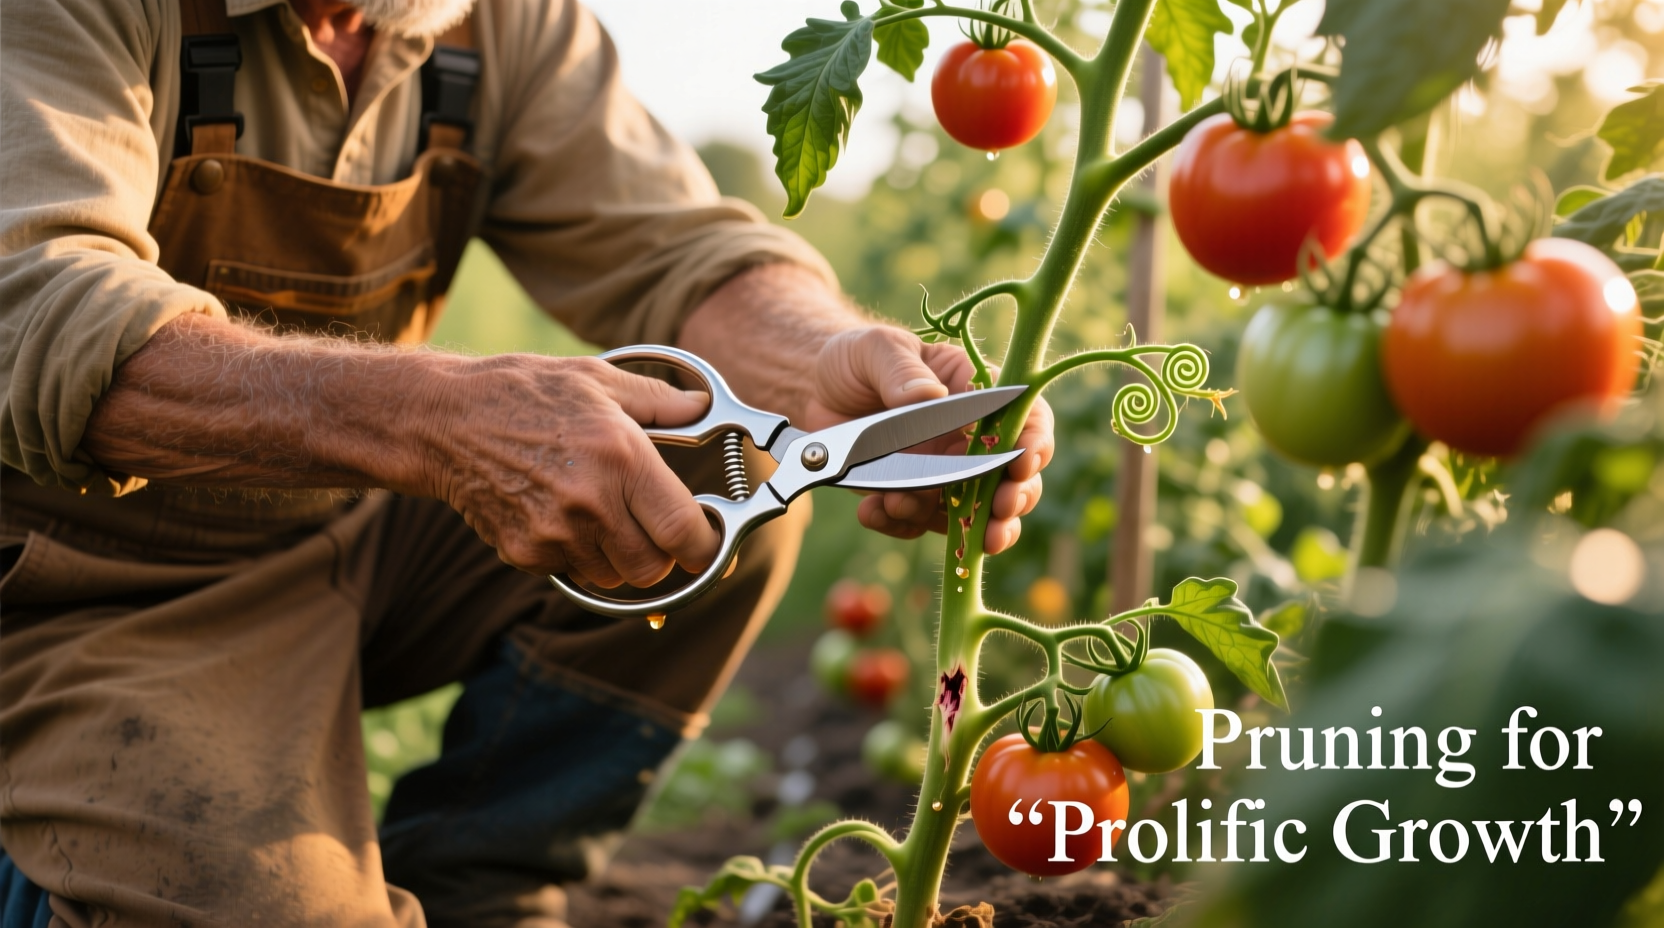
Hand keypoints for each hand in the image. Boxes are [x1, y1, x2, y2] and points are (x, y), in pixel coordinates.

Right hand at [421, 355, 720, 587]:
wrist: (443, 421)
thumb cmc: (524, 392)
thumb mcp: (597, 380)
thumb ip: (659, 401)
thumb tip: (703, 407)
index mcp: (621, 458)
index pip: (683, 531)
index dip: (705, 546)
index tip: (708, 542)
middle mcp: (592, 503)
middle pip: (652, 568)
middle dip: (660, 555)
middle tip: (651, 527)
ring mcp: (555, 534)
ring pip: (613, 577)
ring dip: (617, 557)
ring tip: (598, 512)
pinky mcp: (524, 552)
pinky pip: (570, 573)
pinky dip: (576, 555)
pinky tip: (560, 515)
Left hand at [801, 326, 1054, 554]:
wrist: (816, 390)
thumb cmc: (857, 358)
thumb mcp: (876, 349)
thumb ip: (902, 371)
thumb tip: (930, 397)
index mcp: (974, 393)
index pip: (1024, 419)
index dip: (1033, 444)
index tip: (1022, 466)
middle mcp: (968, 439)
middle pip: (1012, 479)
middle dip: (1011, 501)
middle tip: (997, 516)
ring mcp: (942, 474)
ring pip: (973, 514)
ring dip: (953, 526)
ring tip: (902, 507)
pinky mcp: (911, 498)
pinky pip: (918, 524)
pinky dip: (898, 524)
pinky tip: (871, 510)